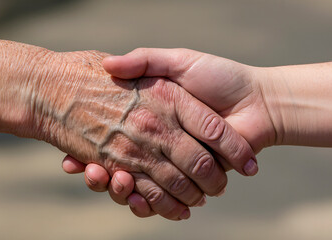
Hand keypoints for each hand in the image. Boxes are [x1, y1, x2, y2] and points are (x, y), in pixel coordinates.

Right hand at [64, 48, 273, 216]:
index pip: (113, 133)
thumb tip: (106, 64)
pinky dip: (146, 204)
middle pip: (122, 166)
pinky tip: (133, 198)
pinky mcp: (188, 178)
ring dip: (118, 190)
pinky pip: (160, 197)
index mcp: (154, 118)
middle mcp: (160, 142)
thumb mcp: (176, 61)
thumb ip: (145, 60)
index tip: (72, 154)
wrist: (259, 102)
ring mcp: (172, 161)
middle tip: (89, 171)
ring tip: (106, 181)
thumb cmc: (219, 77)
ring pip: (137, 186)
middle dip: (103, 174)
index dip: (89, 146)